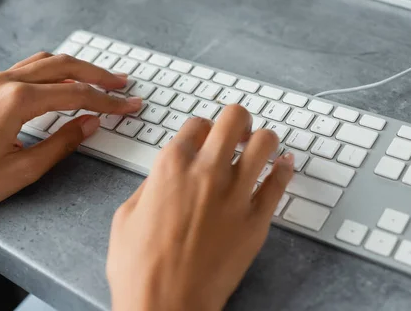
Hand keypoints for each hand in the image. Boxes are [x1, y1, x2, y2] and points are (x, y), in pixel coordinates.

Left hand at [0, 53, 140, 243]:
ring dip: (77, 68)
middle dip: (99, 75)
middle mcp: (6, 82)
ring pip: (47, 63)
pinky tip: (64, 79)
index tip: (129, 104)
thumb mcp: (23, 169)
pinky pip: (29, 67)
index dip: (108, 100)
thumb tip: (91, 123)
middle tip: (123, 84)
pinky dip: (54, 70)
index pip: (76, 94)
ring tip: (100, 78)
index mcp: (17, 101)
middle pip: (65, 67)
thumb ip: (62, 143)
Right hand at [106, 105, 293, 310]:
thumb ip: (150, 186)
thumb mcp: (126, 216)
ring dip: (262, 139)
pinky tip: (283, 165)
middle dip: (238, 119)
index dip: (201, 128)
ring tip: (258, 147)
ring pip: (265, 143)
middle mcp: (206, 172)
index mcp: (171, 166)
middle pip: (235, 119)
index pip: (197, 123)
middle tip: (239, 129)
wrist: (165, 306)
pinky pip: (281, 182)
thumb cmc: (141, 269)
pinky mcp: (257, 221)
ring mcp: (236, 195)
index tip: (204, 136)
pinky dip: (284, 168)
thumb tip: (164, 176)